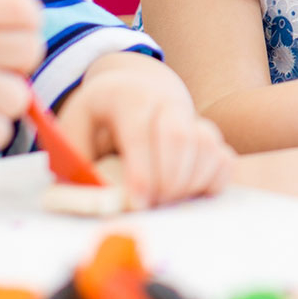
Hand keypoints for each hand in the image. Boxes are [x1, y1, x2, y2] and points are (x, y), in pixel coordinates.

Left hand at [56, 52, 234, 208]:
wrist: (131, 91)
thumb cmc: (97, 121)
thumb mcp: (73, 131)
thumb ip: (77, 164)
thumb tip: (93, 202)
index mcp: (126, 96)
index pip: (140, 129)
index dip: (141, 170)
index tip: (139, 204)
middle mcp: (164, 99)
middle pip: (178, 136)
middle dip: (167, 181)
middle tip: (153, 207)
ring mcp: (191, 115)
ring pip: (206, 147)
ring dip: (188, 184)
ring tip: (165, 201)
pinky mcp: (209, 134)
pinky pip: (224, 159)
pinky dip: (212, 183)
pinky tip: (187, 193)